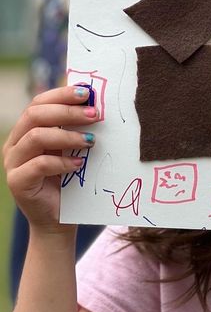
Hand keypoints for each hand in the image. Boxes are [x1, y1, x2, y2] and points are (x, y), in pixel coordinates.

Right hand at [2, 86, 99, 234]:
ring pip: (36, 137)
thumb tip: (96, 105)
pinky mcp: (18, 182)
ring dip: (68, 135)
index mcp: (27, 130)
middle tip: (95, 114)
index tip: (87, 92)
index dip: (62, 94)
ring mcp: (13, 162)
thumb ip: (76, 130)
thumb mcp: (73, 151)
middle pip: (35, 115)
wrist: (59, 219)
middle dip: (68, 111)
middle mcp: (16, 143)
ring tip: (91, 141)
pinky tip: (79, 164)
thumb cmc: (69, 181)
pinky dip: (61, 162)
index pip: (39, 103)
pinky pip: (38, 164)